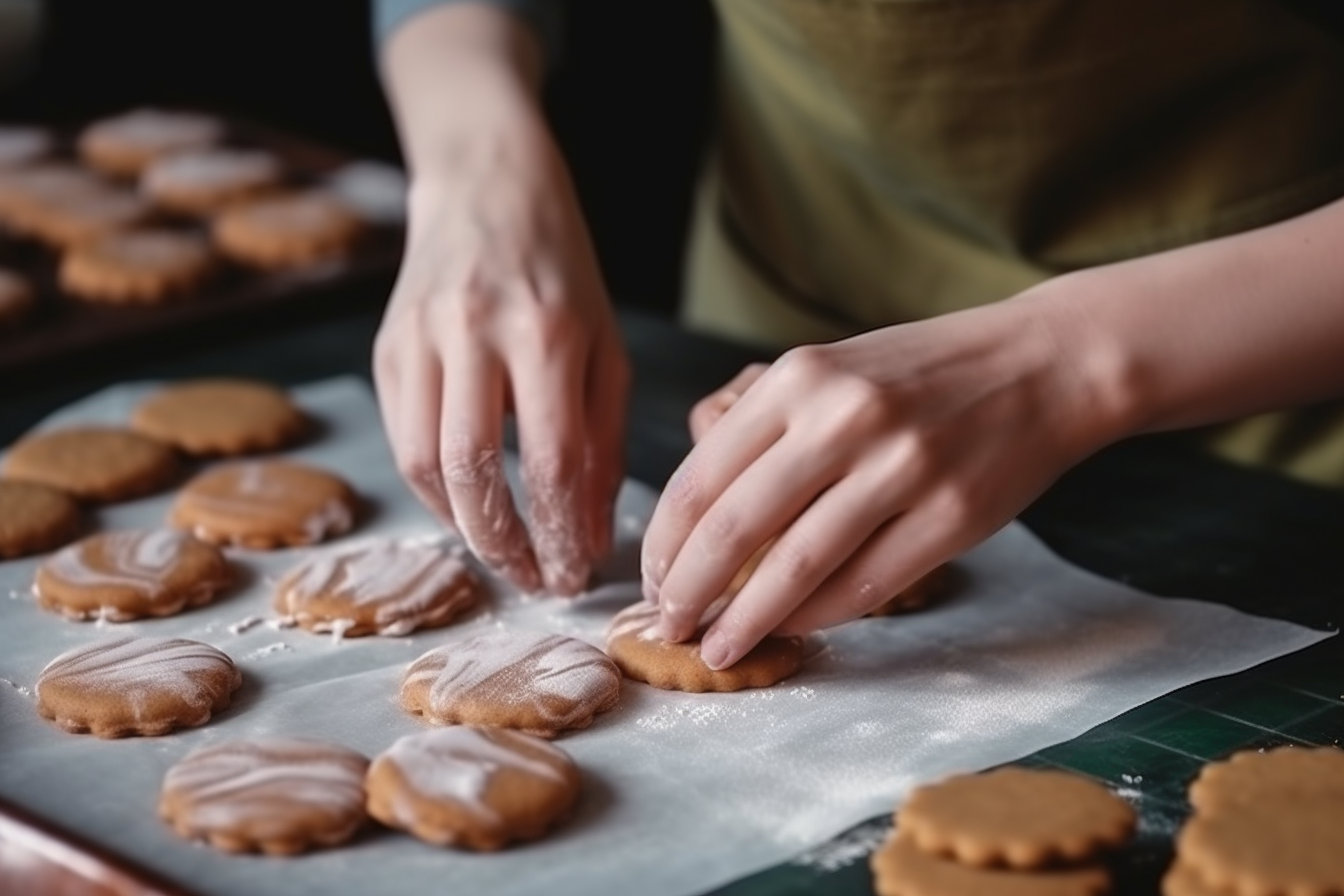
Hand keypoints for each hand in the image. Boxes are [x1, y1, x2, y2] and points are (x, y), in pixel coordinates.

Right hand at [374, 126, 627, 595]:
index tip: (575, 576)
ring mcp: (419, 337)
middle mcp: (474, 332)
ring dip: (462, 527)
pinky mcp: (386, 348)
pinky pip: (400, 439)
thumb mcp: (606, 346)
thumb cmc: (561, 271)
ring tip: (502, 554)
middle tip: (534, 579)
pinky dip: (432, 489)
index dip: (561, 533)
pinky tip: (467, 507)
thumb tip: (591, 534)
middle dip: (504, 545)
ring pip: (421, 464)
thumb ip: (603, 440)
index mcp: (546, 330)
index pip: (551, 461)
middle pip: (473, 471)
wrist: (486, 186)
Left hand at [642, 296, 1123, 668]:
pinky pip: (861, 586)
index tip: (653, 581)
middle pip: (733, 529)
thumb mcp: (830, 369)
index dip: (664, 544)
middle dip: (689, 592)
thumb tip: (698, 525)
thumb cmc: (922, 374)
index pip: (701, 478)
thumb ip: (765, 430)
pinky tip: (789, 628)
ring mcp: (901, 468)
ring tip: (718, 648)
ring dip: (745, 621)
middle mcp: (845, 418)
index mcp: (800, 377)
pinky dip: (815, 617)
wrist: (1044, 364)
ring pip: (794, 569)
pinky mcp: (949, 517)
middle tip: (670, 626)